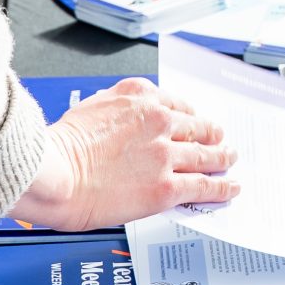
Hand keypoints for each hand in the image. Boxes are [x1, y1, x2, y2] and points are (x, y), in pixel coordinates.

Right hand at [7, 77, 236, 231]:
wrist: (54, 174)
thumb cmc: (60, 146)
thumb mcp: (91, 106)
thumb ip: (117, 108)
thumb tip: (125, 118)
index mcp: (139, 97)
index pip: (177, 104)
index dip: (190, 116)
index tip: (195, 121)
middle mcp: (158, 121)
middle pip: (197, 127)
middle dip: (211, 134)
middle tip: (220, 139)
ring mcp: (165, 154)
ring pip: (206, 155)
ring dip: (222, 158)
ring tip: (230, 160)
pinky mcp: (166, 186)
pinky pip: (203, 185)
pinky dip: (221, 187)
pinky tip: (230, 188)